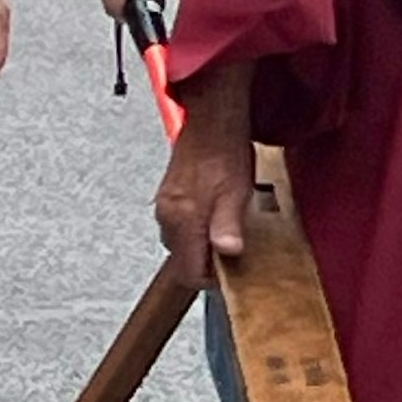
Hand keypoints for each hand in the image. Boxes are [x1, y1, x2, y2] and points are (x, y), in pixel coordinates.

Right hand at [155, 86, 255, 287]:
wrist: (211, 121)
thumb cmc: (225, 153)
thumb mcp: (236, 194)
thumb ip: (228, 226)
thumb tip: (227, 252)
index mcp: (182, 219)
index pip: (188, 272)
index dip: (211, 280)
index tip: (230, 273)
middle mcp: (167, 216)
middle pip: (182, 261)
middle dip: (205, 262)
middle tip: (232, 250)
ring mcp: (165, 206)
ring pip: (180, 244)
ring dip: (200, 246)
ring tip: (225, 230)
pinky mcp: (168, 197)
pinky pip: (178, 227)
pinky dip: (194, 230)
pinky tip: (213, 215)